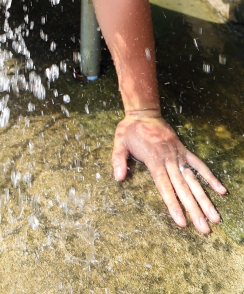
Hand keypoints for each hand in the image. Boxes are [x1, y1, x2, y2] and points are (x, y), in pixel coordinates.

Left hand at [112, 113, 225, 233]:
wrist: (144, 112)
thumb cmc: (130, 129)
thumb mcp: (119, 141)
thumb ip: (118, 159)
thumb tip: (119, 177)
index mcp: (153, 159)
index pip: (165, 186)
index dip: (173, 204)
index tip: (182, 222)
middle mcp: (169, 159)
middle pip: (183, 188)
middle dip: (194, 209)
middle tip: (205, 228)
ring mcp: (178, 155)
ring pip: (193, 179)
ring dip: (205, 198)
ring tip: (215, 217)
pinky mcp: (184, 150)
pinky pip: (199, 164)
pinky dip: (210, 176)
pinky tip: (221, 190)